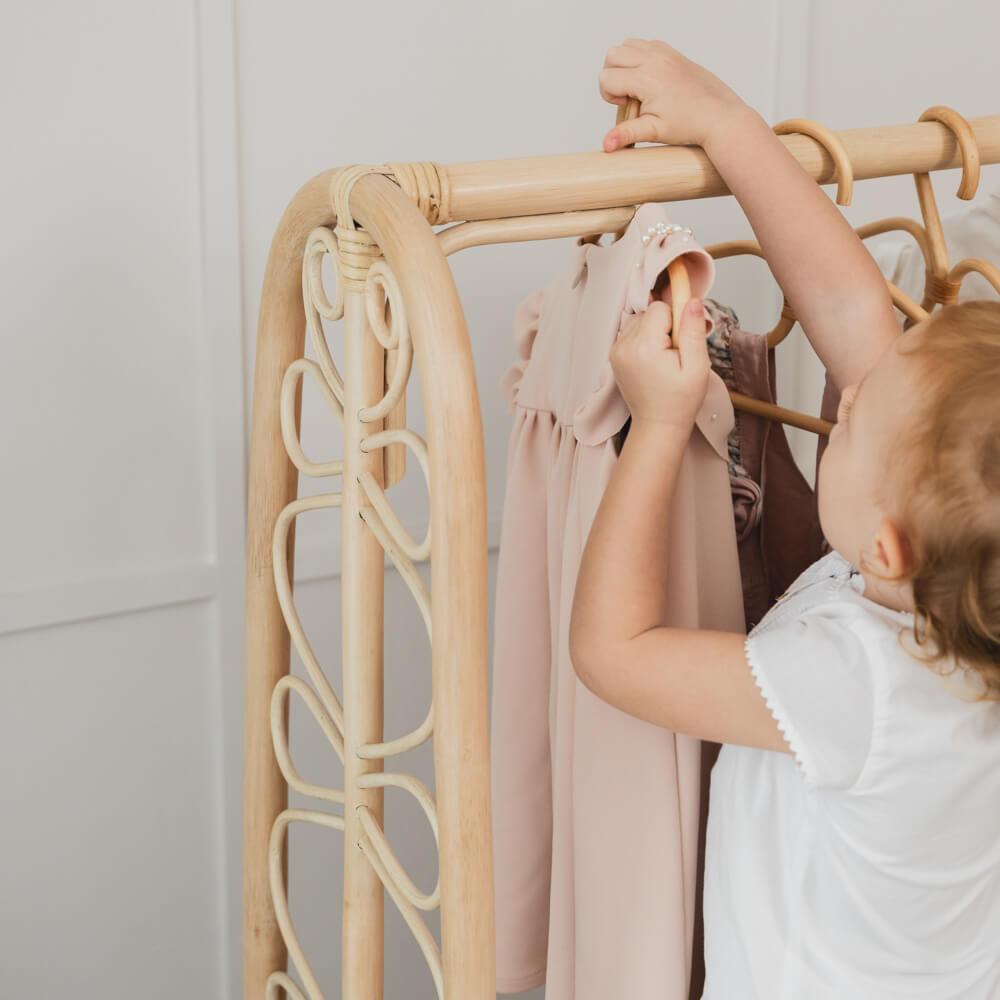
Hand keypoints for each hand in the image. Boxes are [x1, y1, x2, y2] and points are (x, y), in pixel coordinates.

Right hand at [598, 38, 745, 150]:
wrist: (718, 115)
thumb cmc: (689, 124)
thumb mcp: (654, 131)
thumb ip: (626, 134)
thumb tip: (606, 144)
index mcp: (647, 78)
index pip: (606, 78)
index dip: (609, 96)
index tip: (627, 107)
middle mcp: (654, 59)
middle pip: (611, 55)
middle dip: (612, 76)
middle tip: (629, 96)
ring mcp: (663, 52)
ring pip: (626, 45)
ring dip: (624, 65)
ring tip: (638, 87)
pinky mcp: (671, 51)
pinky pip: (644, 44)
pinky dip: (639, 58)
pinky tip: (649, 80)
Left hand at [609, 295, 710, 433]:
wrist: (658, 424)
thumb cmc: (680, 400)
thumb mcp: (697, 366)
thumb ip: (693, 330)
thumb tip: (692, 300)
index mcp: (643, 346)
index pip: (660, 308)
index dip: (676, 322)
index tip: (680, 344)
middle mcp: (624, 346)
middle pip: (649, 312)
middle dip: (665, 327)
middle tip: (673, 355)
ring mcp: (615, 351)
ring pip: (640, 320)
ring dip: (654, 332)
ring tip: (663, 359)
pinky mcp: (614, 355)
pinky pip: (631, 332)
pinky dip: (644, 340)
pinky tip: (652, 361)